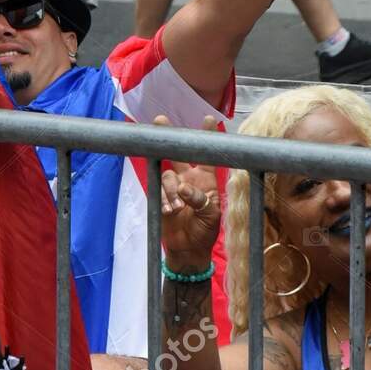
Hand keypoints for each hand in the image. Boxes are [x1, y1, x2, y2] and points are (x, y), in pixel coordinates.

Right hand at [155, 116, 221, 262]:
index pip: (207, 155)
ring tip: (178, 208)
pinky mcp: (161, 197)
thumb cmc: (206, 231)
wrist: (188, 250)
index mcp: (205, 179)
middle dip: (168, 137)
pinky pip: (159, 191)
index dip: (208, 137)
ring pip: (167, 175)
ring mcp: (173, 187)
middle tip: (159, 121)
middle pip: (176, 153)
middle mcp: (188, 178)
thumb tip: (184, 187)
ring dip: (171, 190)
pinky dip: (165, 201)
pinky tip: (171, 212)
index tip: (208, 119)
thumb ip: (200, 199)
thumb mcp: (211, 215)